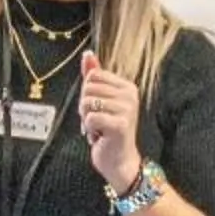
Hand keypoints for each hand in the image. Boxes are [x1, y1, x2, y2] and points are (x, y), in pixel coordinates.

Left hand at [78, 51, 142, 190]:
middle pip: (88, 88)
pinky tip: (100, 136)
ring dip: (86, 119)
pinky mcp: (121, 124)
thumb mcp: (100, 101)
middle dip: (85, 107)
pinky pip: (91, 118)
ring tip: (99, 128)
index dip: (87, 93)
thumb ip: (94, 77)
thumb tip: (88, 54)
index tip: (97, 108)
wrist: (119, 161)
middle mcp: (130, 95)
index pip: (93, 76)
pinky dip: (90, 129)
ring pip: (87, 103)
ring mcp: (127, 109)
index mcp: (126, 86)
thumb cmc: (108, 131)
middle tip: (97, 121)